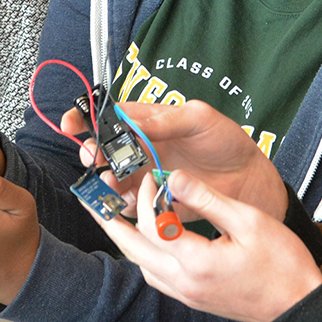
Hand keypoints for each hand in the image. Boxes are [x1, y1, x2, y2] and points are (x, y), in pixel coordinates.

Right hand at [68, 100, 286, 220]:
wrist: (249, 179)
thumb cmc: (226, 141)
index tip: (72, 123)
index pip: (108, 116)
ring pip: (110, 180)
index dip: (85, 117)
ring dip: (103, 181)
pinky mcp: (152, 201)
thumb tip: (130, 119)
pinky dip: (121, 206)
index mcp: (147, 121)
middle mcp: (140, 149)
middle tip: (95, 156)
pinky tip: (127, 203)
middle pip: (102, 150)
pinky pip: (128, 206)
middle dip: (92, 153)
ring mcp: (144, 176)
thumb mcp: (199, 118)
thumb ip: (165, 119)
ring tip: (110, 182)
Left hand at [101, 169, 321, 321]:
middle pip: (132, 248)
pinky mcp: (192, 298)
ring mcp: (186, 294)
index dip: (147, 195)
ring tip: (114, 214)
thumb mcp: (249, 221)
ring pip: (141, 264)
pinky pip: (155, 275)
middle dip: (110, 218)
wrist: (298, 308)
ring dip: (125, 237)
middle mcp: (184, 282)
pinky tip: (148, 238)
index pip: (152, 224)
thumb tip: (176, 178)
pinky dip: (144, 253)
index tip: (154, 175)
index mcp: (196, 261)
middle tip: (92, 195)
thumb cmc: (283, 265)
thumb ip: (208, 199)